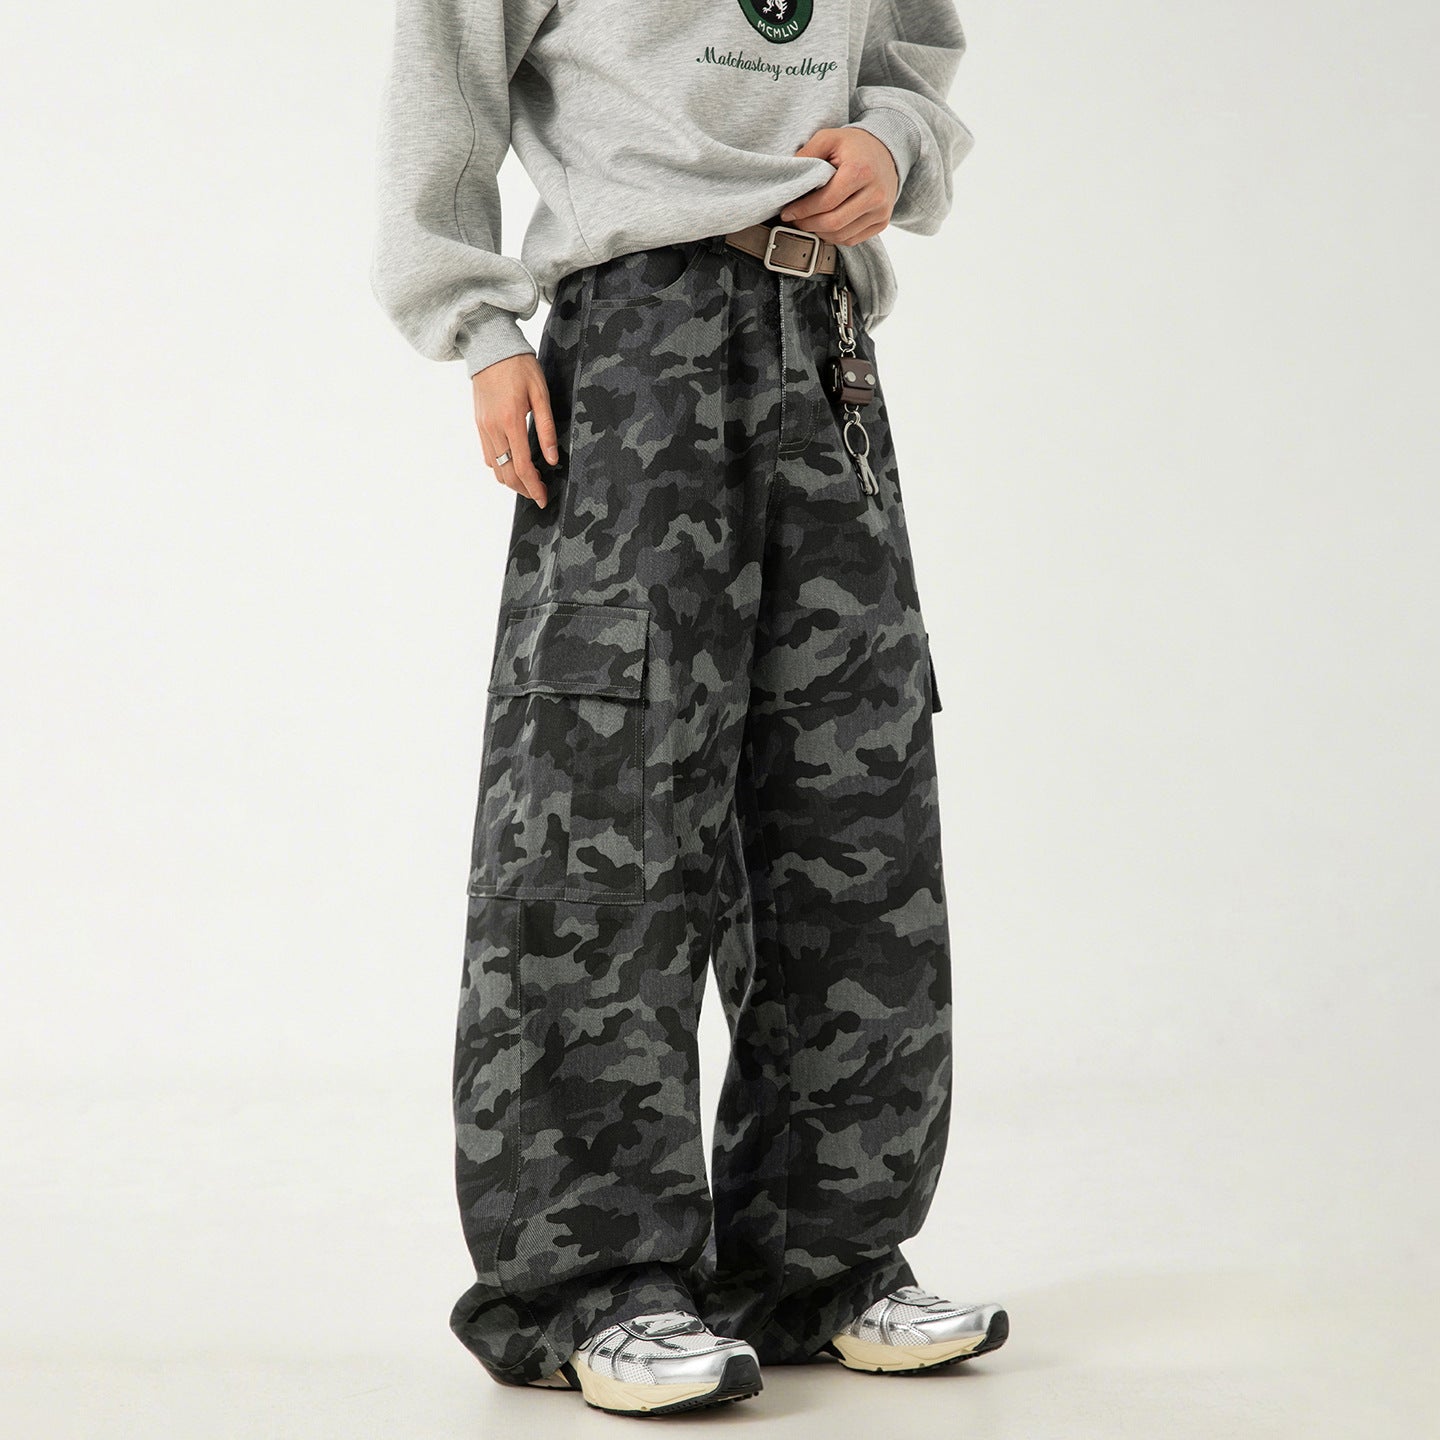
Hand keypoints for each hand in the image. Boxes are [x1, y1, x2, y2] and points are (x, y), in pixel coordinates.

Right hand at [471, 352, 558, 507]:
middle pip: (506, 473)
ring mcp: (483, 427)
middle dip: (523, 489)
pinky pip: (487, 455)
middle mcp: (493, 428)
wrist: (491, 347)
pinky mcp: (478, 424)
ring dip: (511, 481)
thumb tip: (552, 458)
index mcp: (511, 421)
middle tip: (538, 493)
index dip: (534, 487)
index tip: (543, 498)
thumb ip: (547, 428)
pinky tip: (513, 464)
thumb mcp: (541, 394)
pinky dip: (499, 467)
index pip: (522, 466)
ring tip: (528, 482)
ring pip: (494, 468)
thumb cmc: (520, 366)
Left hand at [780, 127, 899, 244]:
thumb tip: (789, 176)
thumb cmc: (854, 146)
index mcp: (860, 172)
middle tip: (795, 220)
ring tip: (808, 222)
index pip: (825, 202)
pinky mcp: (882, 222)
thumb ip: (808, 152)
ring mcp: (881, 211)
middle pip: (833, 223)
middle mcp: (875, 194)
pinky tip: (824, 226)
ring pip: (841, 236)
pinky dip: (834, 237)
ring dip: (819, 233)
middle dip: (808, 225)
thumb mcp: (829, 137)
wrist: (888, 152)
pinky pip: (852, 239)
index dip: (802, 210)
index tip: (787, 212)